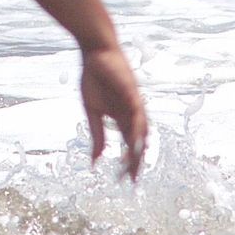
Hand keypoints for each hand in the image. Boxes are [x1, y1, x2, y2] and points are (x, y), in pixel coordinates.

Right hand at [80, 44, 146, 180]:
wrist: (95, 52)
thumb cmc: (95, 78)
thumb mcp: (92, 111)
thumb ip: (97, 135)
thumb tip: (95, 160)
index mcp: (123, 118)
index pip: (130, 145)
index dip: (128, 163)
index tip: (124, 181)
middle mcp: (133, 114)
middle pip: (139, 143)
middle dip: (136, 163)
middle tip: (132, 182)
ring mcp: (135, 105)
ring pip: (142, 133)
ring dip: (138, 151)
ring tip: (131, 167)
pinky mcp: (133, 94)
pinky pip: (138, 116)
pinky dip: (136, 131)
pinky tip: (133, 144)